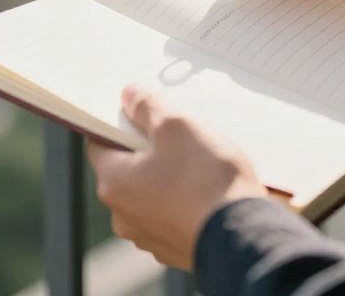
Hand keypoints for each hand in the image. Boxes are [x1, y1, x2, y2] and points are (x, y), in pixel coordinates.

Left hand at [86, 86, 266, 269]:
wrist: (244, 236)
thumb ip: (147, 106)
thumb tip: (128, 95)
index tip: (140, 112)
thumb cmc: (205, 178)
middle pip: (127, 169)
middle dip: (148, 150)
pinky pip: (172, 215)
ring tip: (199, 163)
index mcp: (113, 183)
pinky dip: (183, 201)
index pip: (100, 143)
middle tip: (177, 134)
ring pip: (151, 194)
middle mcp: (122, 215)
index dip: (118, 123)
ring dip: (168, 177)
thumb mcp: (176, 125)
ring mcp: (149, 237)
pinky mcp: (175, 249)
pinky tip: (207, 191)